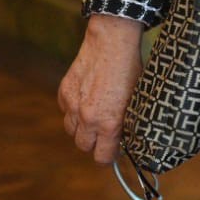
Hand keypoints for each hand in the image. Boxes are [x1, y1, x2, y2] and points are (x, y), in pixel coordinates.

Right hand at [58, 14, 144, 164]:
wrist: (111, 41)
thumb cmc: (130, 68)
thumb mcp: (136, 99)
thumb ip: (127, 123)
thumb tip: (126, 139)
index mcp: (109, 123)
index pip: (102, 158)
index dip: (108, 155)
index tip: (113, 149)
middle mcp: (88, 117)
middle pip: (83, 146)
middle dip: (94, 142)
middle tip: (104, 132)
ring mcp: (73, 104)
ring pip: (71, 130)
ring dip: (81, 127)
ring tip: (94, 114)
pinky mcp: (64, 91)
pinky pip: (65, 111)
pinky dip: (72, 109)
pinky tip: (85, 98)